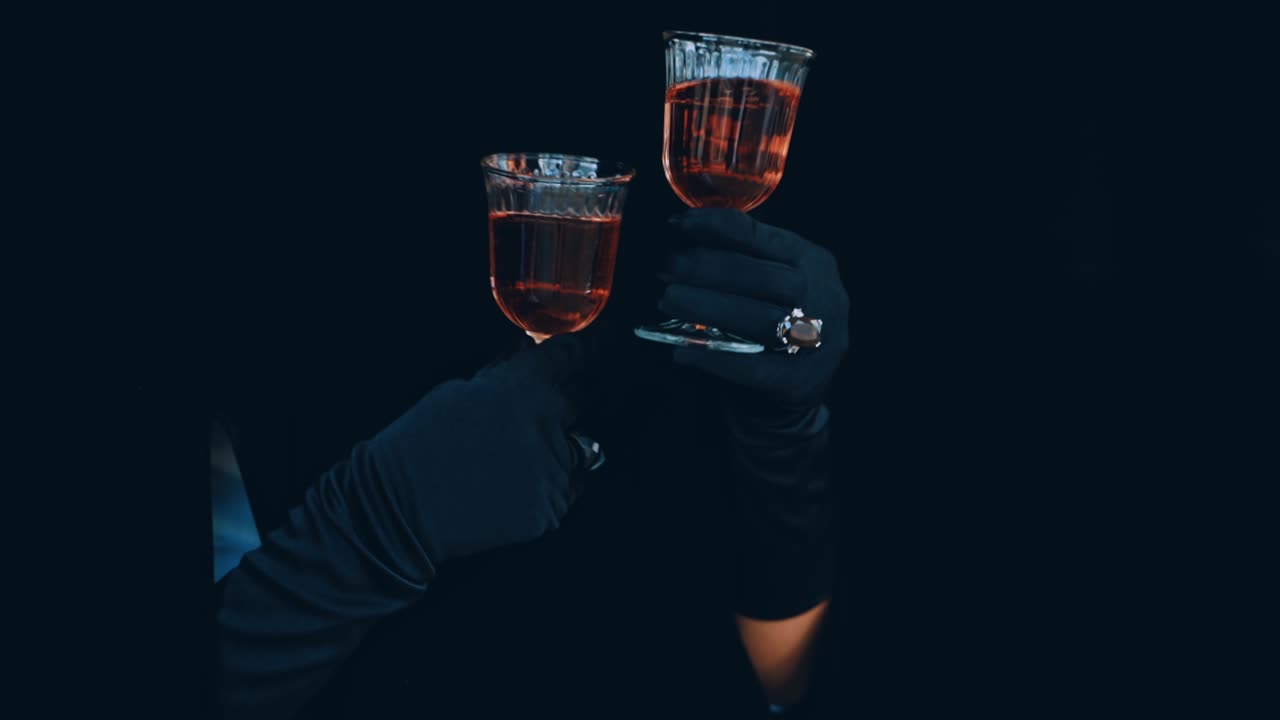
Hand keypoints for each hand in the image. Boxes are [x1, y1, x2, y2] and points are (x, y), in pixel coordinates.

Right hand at [369, 333, 586, 564]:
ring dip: (562, 448)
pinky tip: (513, 489)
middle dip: (570, 400)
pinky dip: (549, 486)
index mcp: (522, 388)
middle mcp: (547, 425)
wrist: (401, 507)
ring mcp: (552, 470)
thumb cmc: (420, 443)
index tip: (599, 345)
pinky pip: (566, 490)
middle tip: (547, 411)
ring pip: (583, 450)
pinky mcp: (550, 508)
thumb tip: (525, 352)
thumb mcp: (456, 392)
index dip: (587, 349)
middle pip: (584, 401)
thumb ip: (501, 374)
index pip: (572, 356)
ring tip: (520, 460)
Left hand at [658, 209, 849, 412]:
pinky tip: (682, 350)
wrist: (797, 391)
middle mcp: (823, 296)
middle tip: (666, 268)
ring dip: (708, 308)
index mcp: (813, 261)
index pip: (764, 237)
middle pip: (764, 278)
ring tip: (668, 300)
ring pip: (762, 320)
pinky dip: (714, 357)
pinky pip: (754, 368)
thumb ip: (740, 258)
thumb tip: (682, 236)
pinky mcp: (800, 380)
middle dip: (707, 269)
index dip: (718, 227)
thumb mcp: (771, 279)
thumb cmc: (772, 320)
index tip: (679, 225)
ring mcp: (817, 341)